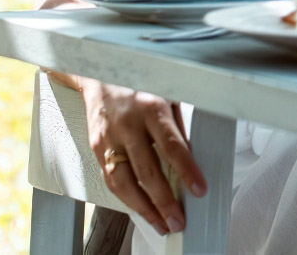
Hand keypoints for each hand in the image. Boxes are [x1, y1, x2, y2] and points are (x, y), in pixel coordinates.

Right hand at [82, 78, 205, 234]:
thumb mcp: (169, 95)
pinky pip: (111, 178)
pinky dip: (125, 198)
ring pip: (124, 181)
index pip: (173, 146)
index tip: (199, 190)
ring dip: (143, 208)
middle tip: (178, 221)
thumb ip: (178, 126)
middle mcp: (129, 125)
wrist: (101, 73)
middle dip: (164, 201)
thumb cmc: (144, 84)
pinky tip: (139, 209)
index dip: (187, 171)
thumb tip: (192, 158)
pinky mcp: (97, 147)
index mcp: (153, 108)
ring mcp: (110, 138)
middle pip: (148, 171)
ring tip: (160, 224)